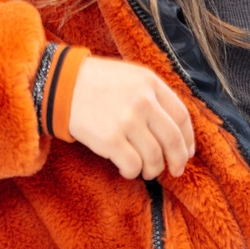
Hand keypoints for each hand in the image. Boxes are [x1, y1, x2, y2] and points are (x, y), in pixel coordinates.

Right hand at [68, 56, 194, 179]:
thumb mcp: (131, 76)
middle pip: (173, 140)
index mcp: (150, 83)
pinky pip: (132, 165)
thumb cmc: (97, 82)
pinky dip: (133, 172)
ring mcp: (126, 120)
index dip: (188, 139)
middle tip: (175, 171)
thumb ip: (153, 95)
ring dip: (153, 169)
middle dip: (177, 160)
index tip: (187, 152)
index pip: (182, 116)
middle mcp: (142, 101)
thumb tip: (175, 129)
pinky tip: (127, 169)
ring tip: (146, 170)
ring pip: (154, 157)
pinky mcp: (109, 139)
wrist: (61, 85)